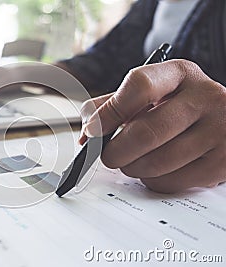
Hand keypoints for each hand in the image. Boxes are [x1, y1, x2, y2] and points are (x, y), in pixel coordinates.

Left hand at [79, 59, 225, 192]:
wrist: (225, 121)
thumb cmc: (178, 108)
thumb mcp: (151, 95)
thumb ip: (114, 105)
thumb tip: (88, 131)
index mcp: (179, 74)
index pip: (139, 86)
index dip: (109, 112)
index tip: (92, 131)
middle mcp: (205, 96)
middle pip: (145, 132)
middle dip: (115, 152)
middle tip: (108, 156)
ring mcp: (220, 129)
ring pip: (156, 162)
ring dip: (133, 168)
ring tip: (133, 161)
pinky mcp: (223, 162)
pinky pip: (171, 181)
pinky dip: (153, 180)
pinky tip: (157, 169)